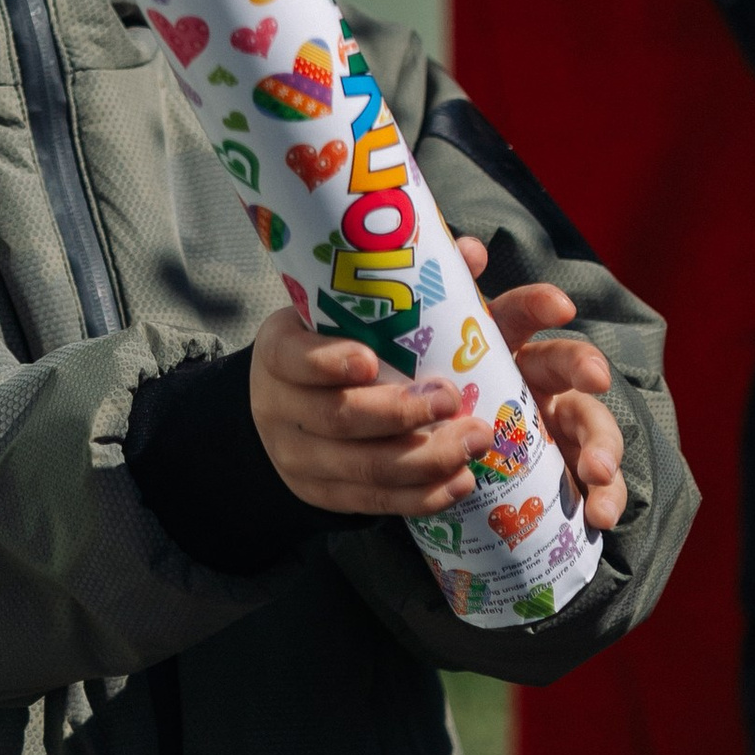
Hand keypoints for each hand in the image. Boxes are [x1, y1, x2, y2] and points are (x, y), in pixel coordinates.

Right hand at [248, 237, 626, 537]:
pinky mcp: (322, 493)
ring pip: (362, 467)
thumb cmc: (331, 344)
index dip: (327, 361)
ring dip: (424, 458)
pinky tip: (458, 483)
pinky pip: (372, 502)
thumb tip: (469, 252)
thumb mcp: (344, 311)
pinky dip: (419, 496)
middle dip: (399, 413)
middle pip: (338, 418)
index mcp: (279, 352)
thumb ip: (405, 284)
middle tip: (451, 401)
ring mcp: (297, 457)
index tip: (370, 359)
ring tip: (475, 443)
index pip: (293, 358)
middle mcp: (279, 408)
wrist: (283, 404)